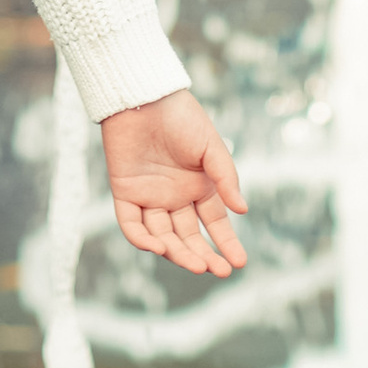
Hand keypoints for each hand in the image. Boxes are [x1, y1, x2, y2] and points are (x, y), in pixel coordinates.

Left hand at [99, 88, 247, 279]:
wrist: (145, 96)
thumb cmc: (182, 117)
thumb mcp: (211, 148)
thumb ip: (226, 178)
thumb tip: (242, 210)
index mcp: (199, 187)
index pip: (214, 223)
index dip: (226, 244)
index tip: (240, 262)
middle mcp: (175, 197)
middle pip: (189, 236)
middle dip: (203, 255)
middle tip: (218, 271)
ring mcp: (149, 197)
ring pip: (163, 235)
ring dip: (177, 252)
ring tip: (195, 264)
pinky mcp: (125, 192)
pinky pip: (131, 224)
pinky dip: (142, 238)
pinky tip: (159, 247)